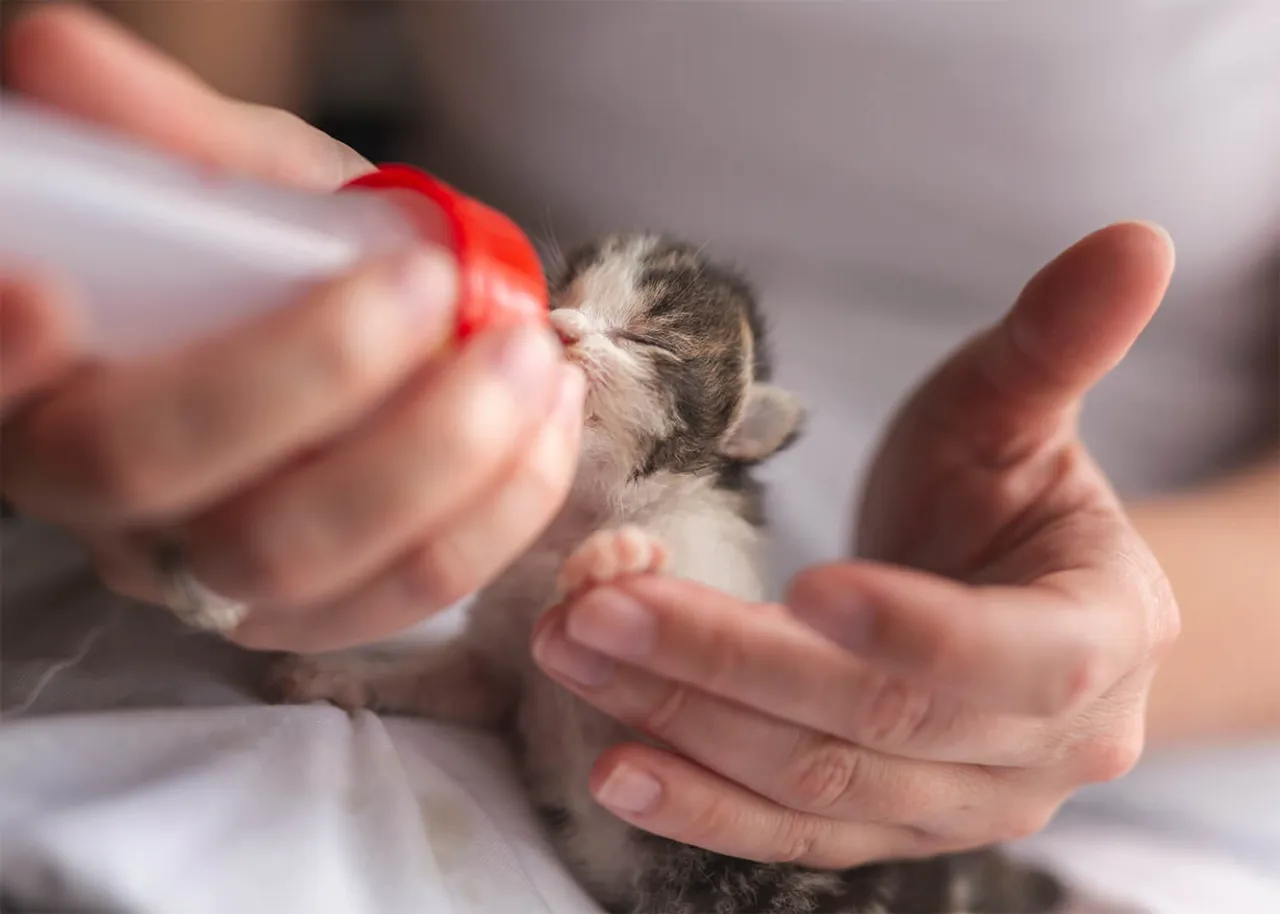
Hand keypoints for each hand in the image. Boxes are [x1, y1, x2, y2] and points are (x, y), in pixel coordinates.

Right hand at [0, 6, 584, 650]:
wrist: (353, 322)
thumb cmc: (264, 248)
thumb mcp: (210, 170)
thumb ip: (155, 134)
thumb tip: (75, 71)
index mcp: (42, 378)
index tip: (55, 294)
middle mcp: (102, 497)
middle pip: (158, 476)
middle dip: (310, 378)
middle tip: (430, 286)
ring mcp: (209, 570)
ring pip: (292, 566)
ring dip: (433, 461)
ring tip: (520, 358)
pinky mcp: (319, 606)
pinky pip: (400, 597)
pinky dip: (492, 512)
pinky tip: (542, 417)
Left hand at [530, 222, 1179, 866]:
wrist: (994, 597)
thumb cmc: (998, 491)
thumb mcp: (1015, 412)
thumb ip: (1060, 341)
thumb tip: (1135, 240)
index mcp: (1101, 635)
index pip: (1016, 657)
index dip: (915, 628)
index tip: (806, 582)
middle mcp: (1042, 748)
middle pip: (878, 724)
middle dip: (731, 665)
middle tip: (600, 602)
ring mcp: (957, 805)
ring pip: (815, 784)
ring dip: (684, 720)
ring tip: (572, 648)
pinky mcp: (882, 830)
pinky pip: (789, 835)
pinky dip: (700, 807)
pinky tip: (615, 766)